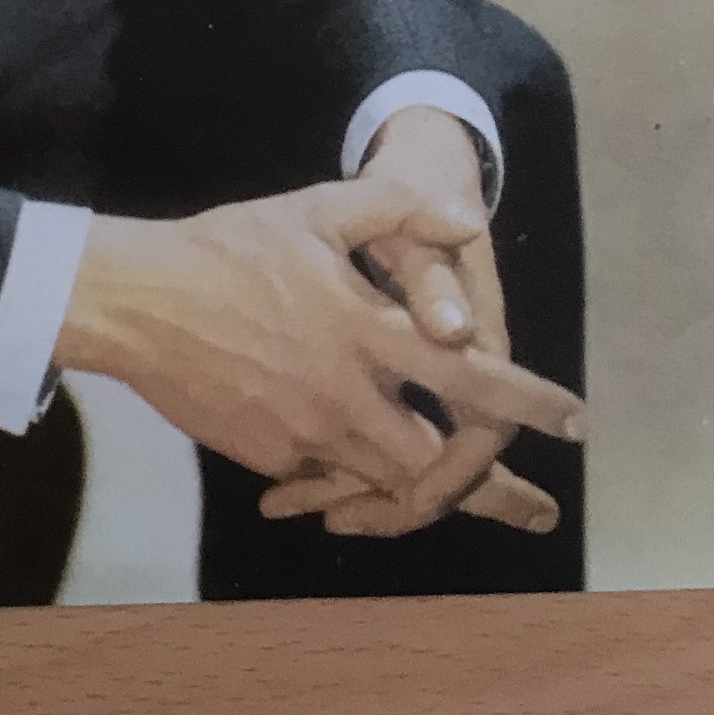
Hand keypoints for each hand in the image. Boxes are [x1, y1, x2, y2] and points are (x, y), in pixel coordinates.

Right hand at [54, 172, 583, 498]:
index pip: (473, 380)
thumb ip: (395, 210)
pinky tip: (368, 490)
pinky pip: (334, 485)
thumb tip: (468, 220)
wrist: (138, 303)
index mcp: (367, 331)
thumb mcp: (314, 209)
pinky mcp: (272, 457)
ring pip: (392, 487)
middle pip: (441, 465)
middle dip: (495, 487)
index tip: (575, 420)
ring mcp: (308, 434)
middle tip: (534, 504)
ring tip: (467, 505)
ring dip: (434, 496)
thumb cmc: (230, 248)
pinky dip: (361, 490)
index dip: (531, 402)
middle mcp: (347, 395)